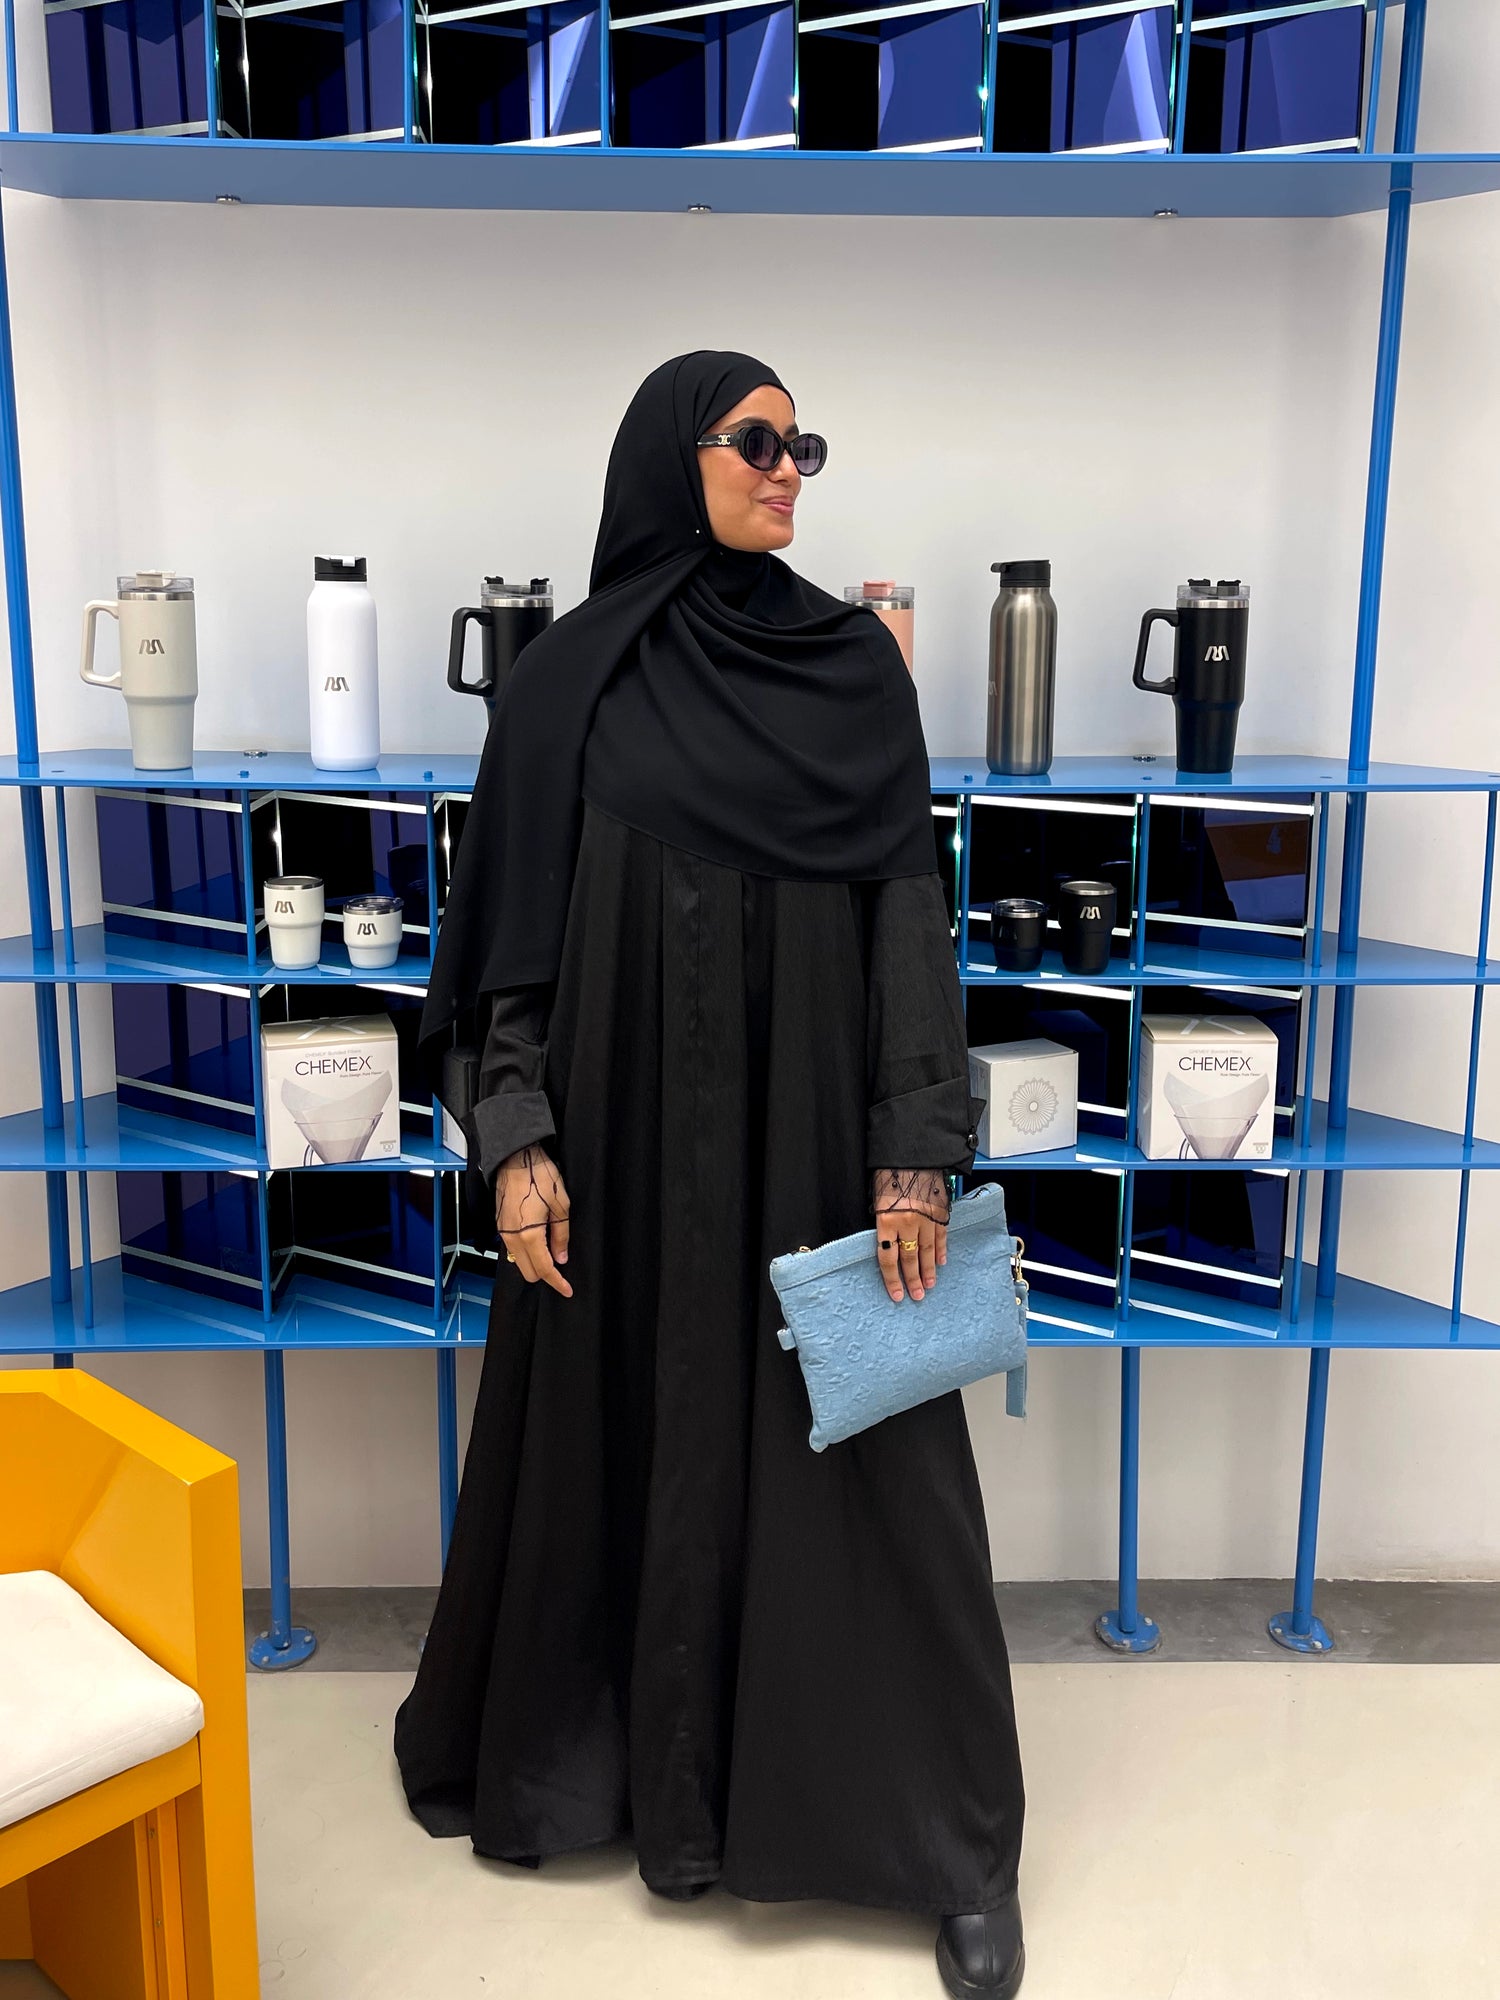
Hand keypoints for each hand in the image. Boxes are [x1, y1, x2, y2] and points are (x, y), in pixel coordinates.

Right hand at [496, 1143, 572, 1296]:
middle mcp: (512, 1238)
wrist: (516, 1157)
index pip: (544, 1269)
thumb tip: (561, 1258)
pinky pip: (512, 1249)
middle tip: (561, 1267)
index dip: (557, 1282)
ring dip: (534, 1263)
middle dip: (545, 1275)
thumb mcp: (561, 1206)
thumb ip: (560, 1236)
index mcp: (529, 1235)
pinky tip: (537, 1240)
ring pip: (518, 1262)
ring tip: (550, 1250)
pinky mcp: (500, 1225)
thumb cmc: (539, 1176)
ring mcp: (503, 1232)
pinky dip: (525, 1252)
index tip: (567, 1290)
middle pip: (528, 1272)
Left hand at [872, 1168, 950, 1303]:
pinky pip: (940, 1236)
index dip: (892, 1279)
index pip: (888, 1258)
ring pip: (927, 1251)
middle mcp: (906, 1223)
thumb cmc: (890, 1172)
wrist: (913, 1154)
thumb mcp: (876, 1197)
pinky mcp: (940, 1212)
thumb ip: (882, 1220)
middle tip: (916, 1295)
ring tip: (929, 1285)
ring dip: (928, 1270)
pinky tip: (941, 1262)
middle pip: (909, 1258)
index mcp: (886, 1220)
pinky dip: (941, 1250)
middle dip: (912, 1279)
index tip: (896, 1294)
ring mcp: (925, 1219)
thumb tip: (886, 1240)